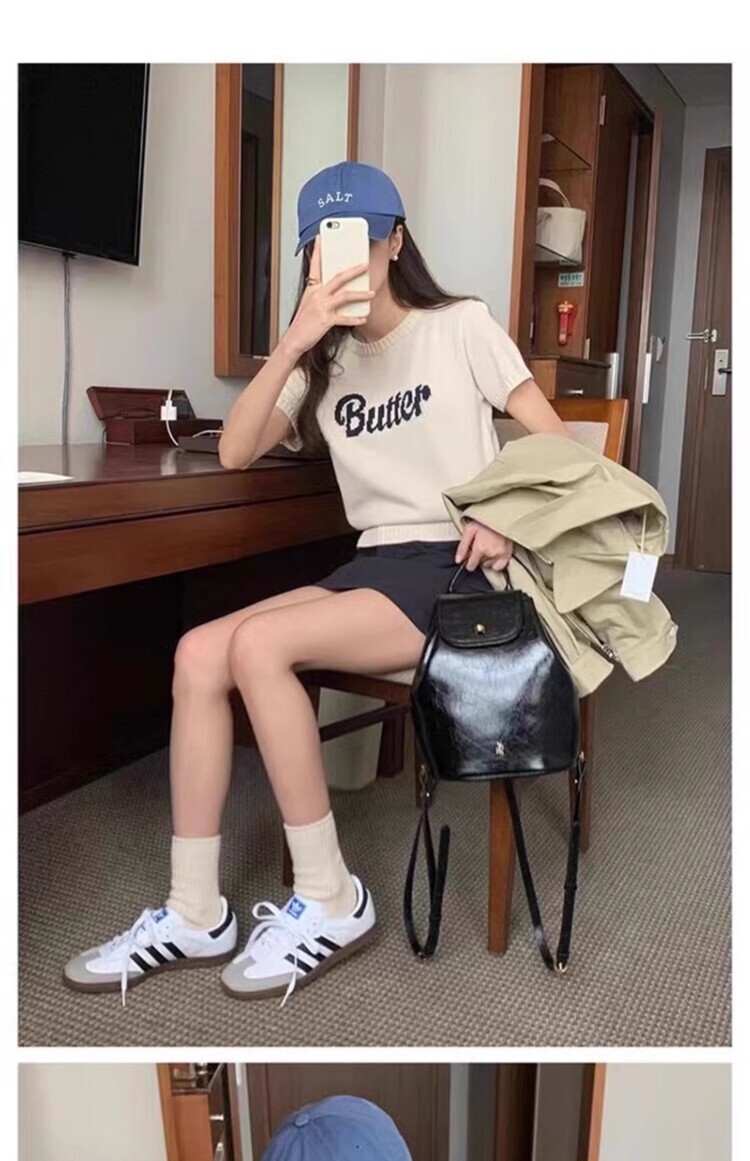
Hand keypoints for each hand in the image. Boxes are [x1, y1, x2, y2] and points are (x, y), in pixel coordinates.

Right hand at [283, 237, 374, 358]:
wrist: (294, 339)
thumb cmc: (303, 323)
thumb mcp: (309, 303)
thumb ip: (321, 293)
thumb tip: (337, 288)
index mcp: (312, 288)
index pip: (315, 265)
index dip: (318, 251)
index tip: (321, 238)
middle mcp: (317, 294)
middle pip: (338, 277)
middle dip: (353, 270)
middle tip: (365, 265)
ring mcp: (322, 307)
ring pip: (345, 296)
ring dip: (360, 294)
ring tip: (371, 293)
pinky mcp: (326, 320)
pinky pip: (344, 318)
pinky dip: (355, 318)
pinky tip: (364, 317)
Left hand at [455, 520, 513, 571]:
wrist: (501, 514)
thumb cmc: (485, 520)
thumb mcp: (469, 530)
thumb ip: (462, 547)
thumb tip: (458, 560)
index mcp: (480, 548)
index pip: (471, 565)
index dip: (469, 562)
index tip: (470, 558)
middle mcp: (491, 553)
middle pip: (480, 564)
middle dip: (478, 557)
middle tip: (480, 545)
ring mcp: (501, 554)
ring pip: (489, 564)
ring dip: (487, 559)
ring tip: (488, 546)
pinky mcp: (508, 553)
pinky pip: (499, 567)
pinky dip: (496, 563)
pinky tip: (494, 554)